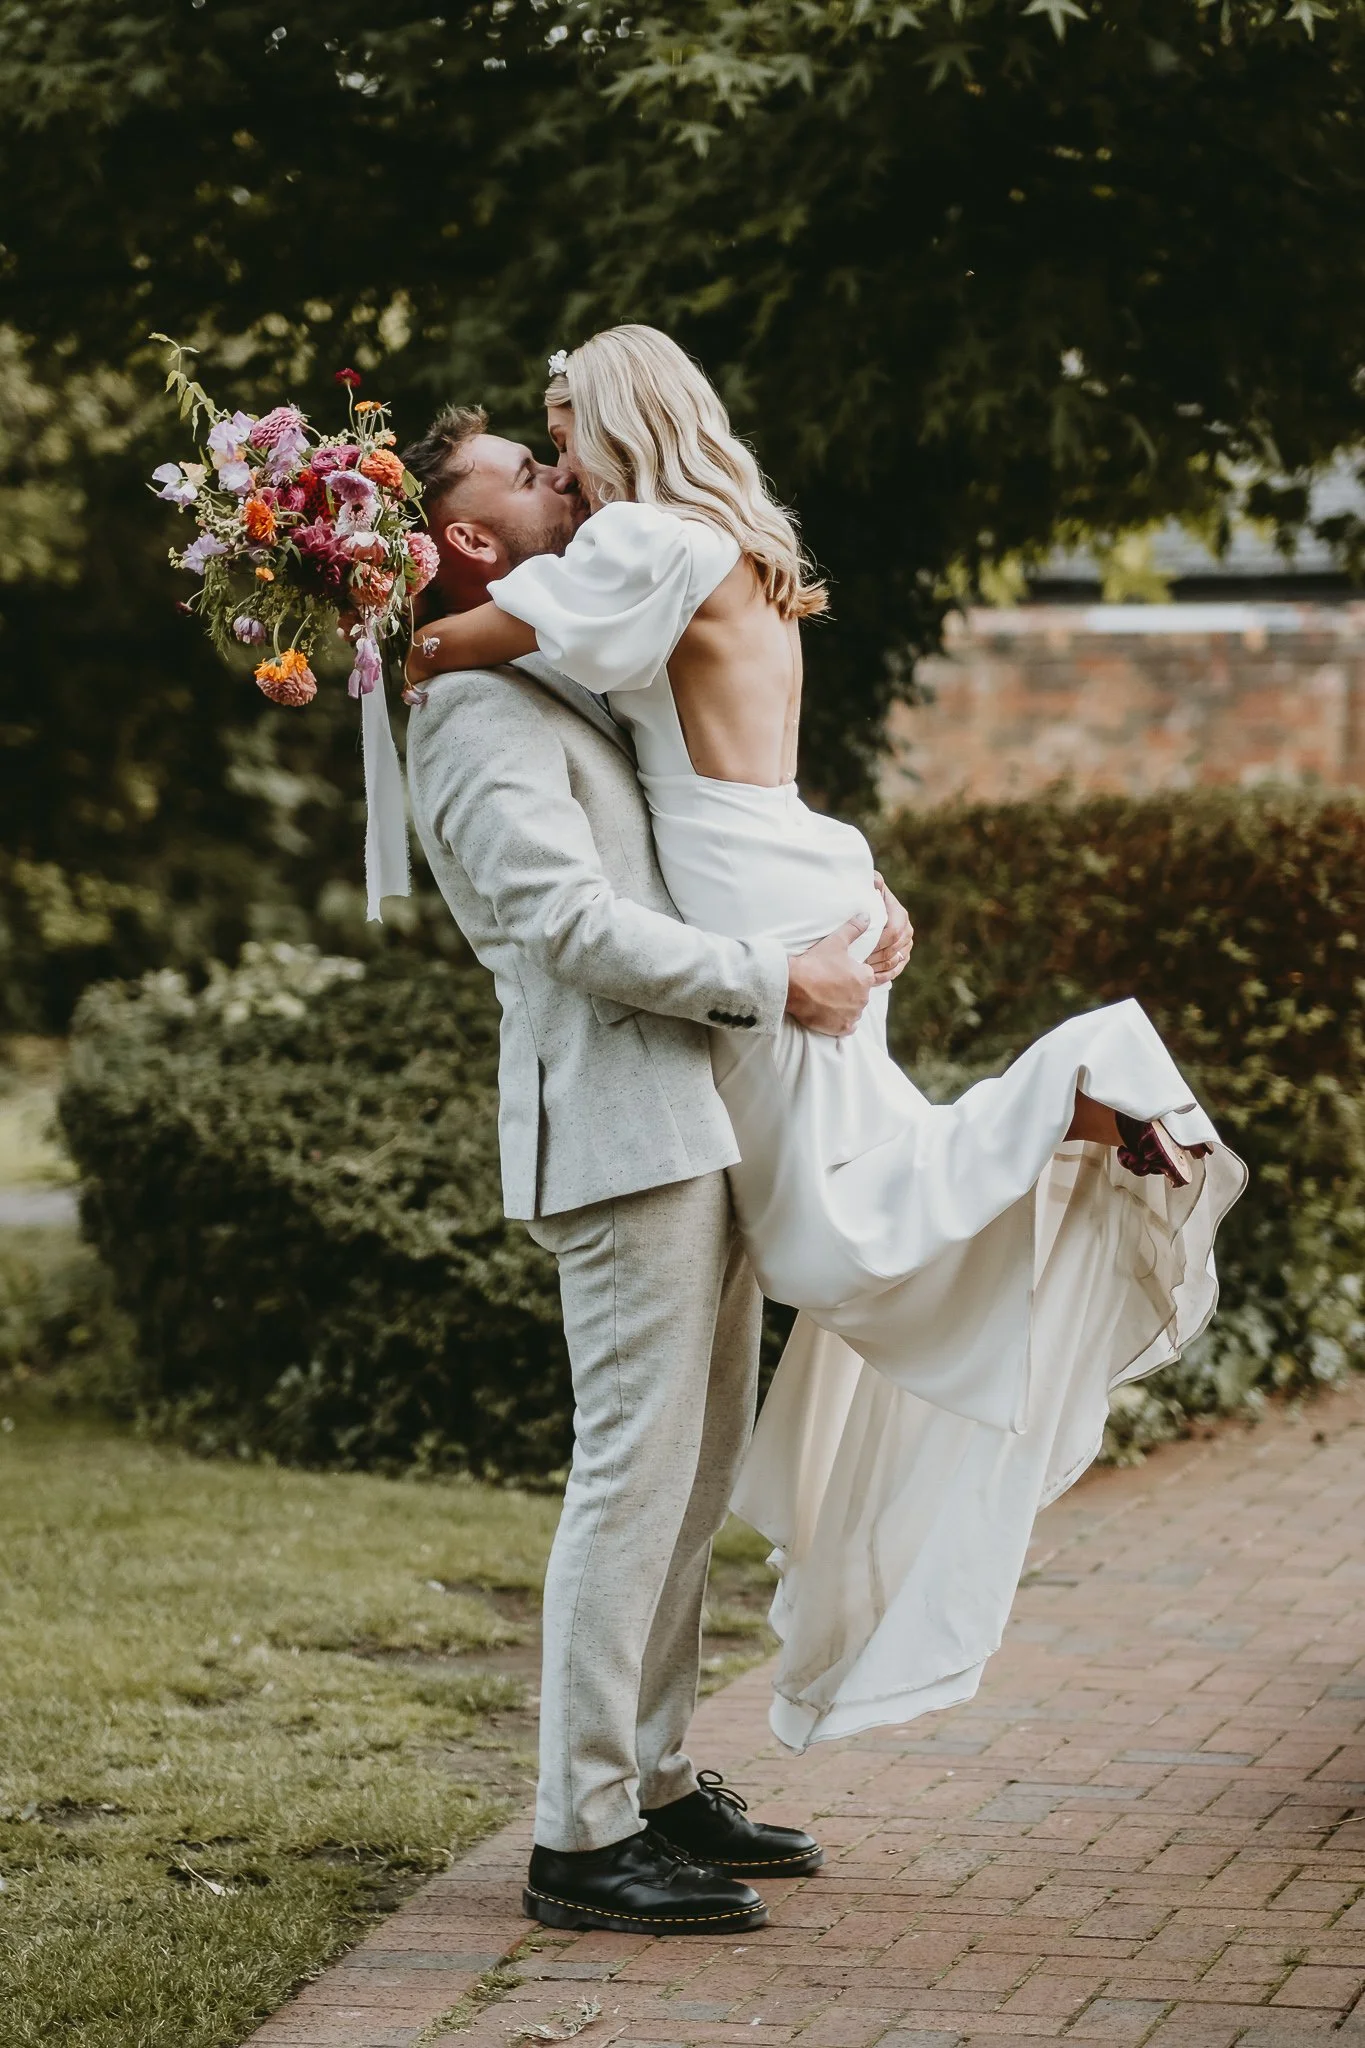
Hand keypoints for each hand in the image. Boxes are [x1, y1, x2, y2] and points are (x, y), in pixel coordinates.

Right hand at [785, 914, 874, 1036]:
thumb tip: (867, 915)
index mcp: (865, 977)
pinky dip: (841, 1021)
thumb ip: (854, 928)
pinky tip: (830, 1013)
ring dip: (845, 1005)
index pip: (865, 975)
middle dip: (848, 989)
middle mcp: (864, 997)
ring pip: (854, 1009)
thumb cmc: (815, 962)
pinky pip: (848, 1026)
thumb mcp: (836, 941)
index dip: (851, 972)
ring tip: (827, 998)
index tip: (837, 971)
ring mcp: (853, 1014)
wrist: (792, 986)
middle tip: (829, 984)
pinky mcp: (842, 1028)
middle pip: (860, 993)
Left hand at [866, 873, 914, 986]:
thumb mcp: (868, 887)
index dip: (877, 942)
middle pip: (892, 950)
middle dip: (874, 957)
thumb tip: (875, 881)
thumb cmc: (865, 898)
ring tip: (859, 971)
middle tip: (855, 963)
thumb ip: (873, 882)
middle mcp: (907, 930)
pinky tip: (868, 978)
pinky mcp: (903, 957)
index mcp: (899, 914)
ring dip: (876, 967)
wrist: (868, 910)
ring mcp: (906, 945)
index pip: (892, 932)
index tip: (859, 947)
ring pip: (893, 962)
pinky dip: (882, 976)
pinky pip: (895, 971)